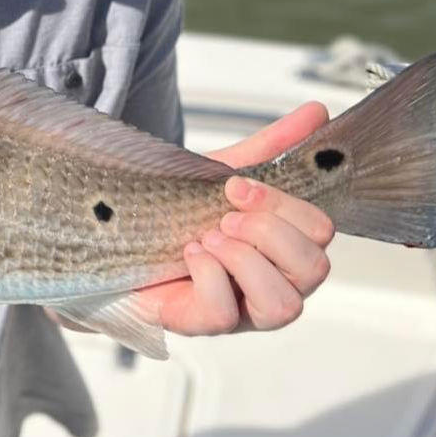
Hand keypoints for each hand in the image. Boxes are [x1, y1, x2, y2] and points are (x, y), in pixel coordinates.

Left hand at [139, 102, 334, 339]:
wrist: (115, 231)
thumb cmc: (176, 211)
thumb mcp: (222, 173)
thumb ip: (270, 146)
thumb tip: (316, 112)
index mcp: (282, 246)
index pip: (320, 232)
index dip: (285, 205)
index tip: (237, 185)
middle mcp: (271, 282)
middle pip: (314, 268)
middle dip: (270, 231)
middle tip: (224, 214)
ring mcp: (240, 311)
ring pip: (284, 305)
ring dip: (245, 260)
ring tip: (208, 237)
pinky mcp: (201, 325)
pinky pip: (224, 314)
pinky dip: (209, 276)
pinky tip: (188, 254)